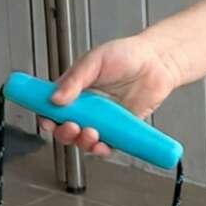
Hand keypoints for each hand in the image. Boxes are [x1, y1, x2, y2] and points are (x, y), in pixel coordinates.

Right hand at [39, 36, 179, 157]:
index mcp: (75, 90)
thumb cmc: (127, 55)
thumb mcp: (94, 61)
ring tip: (90, 133)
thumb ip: (74, 80)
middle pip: (66, 128)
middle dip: (65, 133)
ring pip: (85, 139)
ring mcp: (104, 119)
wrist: (158, 62)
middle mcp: (88, 107)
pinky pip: (108, 145)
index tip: (47, 121)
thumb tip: (55, 98)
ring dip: (83, 142)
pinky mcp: (121, 128)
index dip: (47, 117)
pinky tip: (102, 145)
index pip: (53, 108)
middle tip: (72, 126)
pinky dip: (103, 149)